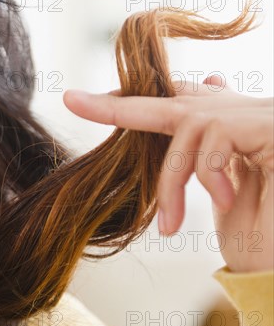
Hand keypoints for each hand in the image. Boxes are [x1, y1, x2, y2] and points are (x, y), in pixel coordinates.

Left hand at [63, 77, 272, 272]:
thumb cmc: (259, 227)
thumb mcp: (216, 188)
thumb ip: (195, 154)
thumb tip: (185, 122)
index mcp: (223, 124)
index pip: (171, 102)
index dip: (131, 99)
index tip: (83, 98)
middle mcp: (238, 111)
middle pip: (167, 101)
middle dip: (116, 105)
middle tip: (70, 99)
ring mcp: (255, 115)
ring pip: (185, 128)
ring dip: (170, 182)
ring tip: (171, 225)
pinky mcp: (266, 127)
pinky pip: (211, 140)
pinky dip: (207, 177)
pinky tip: (228, 202)